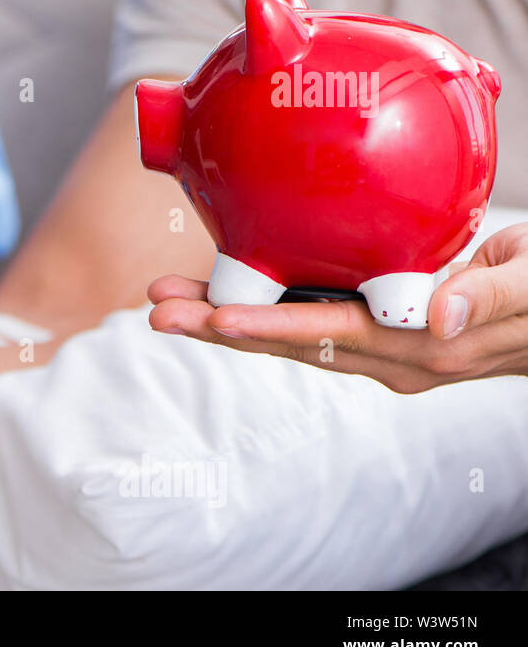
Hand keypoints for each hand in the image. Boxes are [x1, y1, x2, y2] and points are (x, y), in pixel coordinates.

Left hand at [147, 224, 527, 393]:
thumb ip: (488, 295)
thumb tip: (434, 314)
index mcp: (423, 345)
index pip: (332, 336)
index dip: (271, 328)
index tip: (215, 319)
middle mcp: (392, 356)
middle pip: (291, 343)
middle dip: (220, 327)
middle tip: (158, 310)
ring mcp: (381, 349)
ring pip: (290, 335)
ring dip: (227, 319)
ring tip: (169, 300)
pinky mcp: (377, 332)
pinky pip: (309, 322)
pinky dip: (261, 309)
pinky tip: (225, 290)